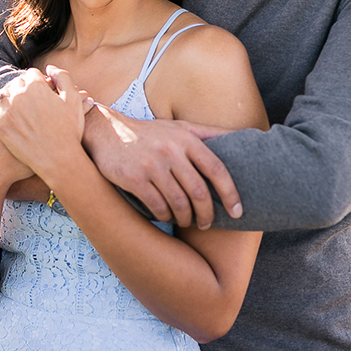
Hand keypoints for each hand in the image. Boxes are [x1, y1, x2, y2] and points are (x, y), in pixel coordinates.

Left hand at [0, 67, 88, 176]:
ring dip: (7, 99)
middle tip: (30, 104)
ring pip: (1, 94)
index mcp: (36, 85)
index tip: (41, 93)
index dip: (38, 83)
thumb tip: (49, 67)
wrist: (58, 159)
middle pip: (16, 83)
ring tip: (16, 110)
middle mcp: (19, 94)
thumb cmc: (69, 130)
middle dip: (23, 90)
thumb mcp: (74, 100)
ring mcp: (6, 110)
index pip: (31, 74)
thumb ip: (63, 78)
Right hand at [81, 105, 243, 227]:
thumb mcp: (179, 127)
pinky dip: (164, 215)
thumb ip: (208, 133)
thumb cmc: (149, 133)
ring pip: (178, 202)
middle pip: (199, 192)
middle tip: (207, 224)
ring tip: (186, 221)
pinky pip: (157, 206)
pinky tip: (165, 215)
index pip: (217, 170)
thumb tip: (244, 135)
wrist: (106, 132)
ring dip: (185, 218)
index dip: (230, 194)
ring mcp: (151, 165)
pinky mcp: (134, 178)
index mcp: (186, 139)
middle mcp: (171, 151)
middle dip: (206, 214)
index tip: (237, 212)